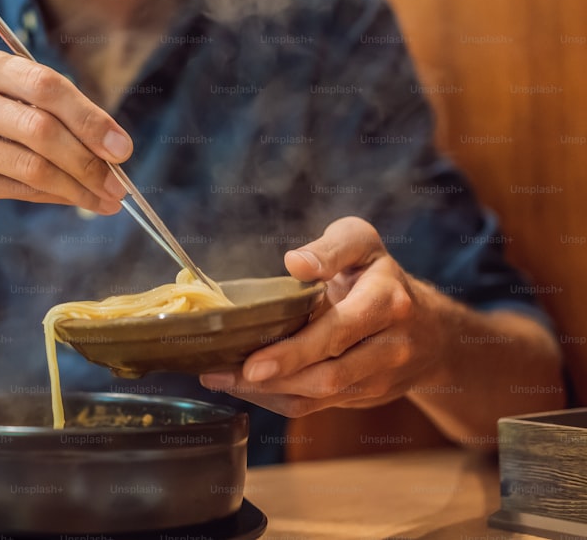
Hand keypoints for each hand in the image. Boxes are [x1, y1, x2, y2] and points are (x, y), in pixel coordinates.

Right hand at [0, 46, 131, 220]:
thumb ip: (43, 110)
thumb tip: (111, 145)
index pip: (44, 84)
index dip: (90, 117)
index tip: (121, 146)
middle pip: (40, 126)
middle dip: (88, 158)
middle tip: (119, 181)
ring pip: (31, 165)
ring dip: (77, 186)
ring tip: (106, 198)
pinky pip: (16, 190)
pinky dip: (54, 198)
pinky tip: (76, 201)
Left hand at [200, 216, 445, 416]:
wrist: (433, 331)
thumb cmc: (381, 277)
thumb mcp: (364, 245)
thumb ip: (331, 249)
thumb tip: (295, 262)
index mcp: (387, 303)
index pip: (340, 331)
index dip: (296, 350)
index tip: (254, 360)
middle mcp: (389, 346)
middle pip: (329, 373)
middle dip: (275, 377)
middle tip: (224, 373)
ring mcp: (378, 379)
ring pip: (319, 396)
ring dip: (267, 392)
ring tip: (220, 377)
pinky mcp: (362, 398)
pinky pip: (315, 407)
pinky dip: (276, 399)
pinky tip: (242, 386)